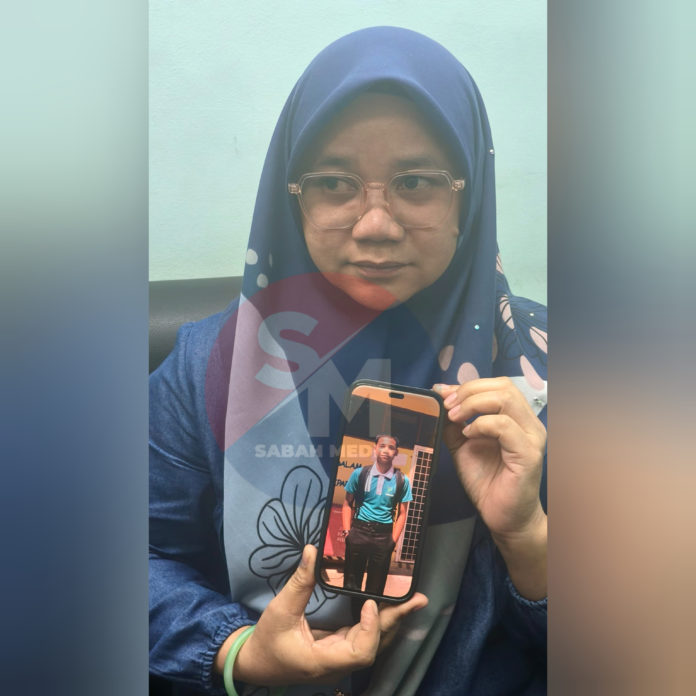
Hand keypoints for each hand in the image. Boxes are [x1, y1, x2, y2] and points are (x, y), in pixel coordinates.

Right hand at [217, 545, 426, 686]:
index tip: (370, 603)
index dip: (370, 629)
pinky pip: (364, 638)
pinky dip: (378, 622)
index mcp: (323, 661)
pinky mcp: (338, 650)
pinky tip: (390, 607)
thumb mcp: (280, 610)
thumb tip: (311, 550)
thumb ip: (299, 582)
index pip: (360, 652)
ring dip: (392, 621)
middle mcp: (337, 664)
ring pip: (372, 643)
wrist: (256, 663)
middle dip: (396, 621)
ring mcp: (339, 659)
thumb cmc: (267, 641)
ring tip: (413, 601)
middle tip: (417, 599)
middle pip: (374, 646)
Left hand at [434, 378, 546, 598]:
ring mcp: (531, 437)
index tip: (443, 396)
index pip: (498, 385)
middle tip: (447, 407)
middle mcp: (529, 423)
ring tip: (454, 418)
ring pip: (505, 399)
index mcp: (518, 417)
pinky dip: (481, 425)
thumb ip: (454, 421)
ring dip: (473, 404)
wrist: (503, 517)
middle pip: (503, 386)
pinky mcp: (528, 454)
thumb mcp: (463, 444)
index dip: (468, 386)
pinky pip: (504, 426)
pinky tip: (468, 435)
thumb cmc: (486, 481)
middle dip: (469, 392)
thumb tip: (439, 393)